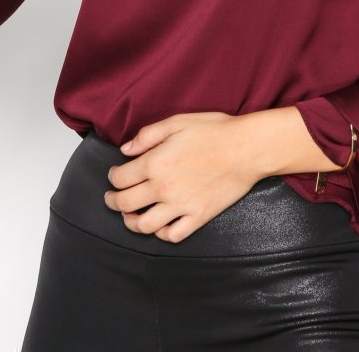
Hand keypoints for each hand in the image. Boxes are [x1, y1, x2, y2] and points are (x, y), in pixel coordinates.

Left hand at [104, 111, 263, 242]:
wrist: (247, 149)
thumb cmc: (215, 131)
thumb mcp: (178, 122)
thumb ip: (148, 135)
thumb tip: (126, 149)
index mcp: (155, 162)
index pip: (120, 178)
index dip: (112, 177)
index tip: (114, 175)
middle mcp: (163, 188)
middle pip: (125, 204)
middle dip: (113, 202)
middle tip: (111, 199)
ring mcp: (181, 206)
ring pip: (144, 225)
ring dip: (131, 222)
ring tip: (130, 216)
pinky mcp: (198, 217)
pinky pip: (172, 235)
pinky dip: (161, 234)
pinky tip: (160, 225)